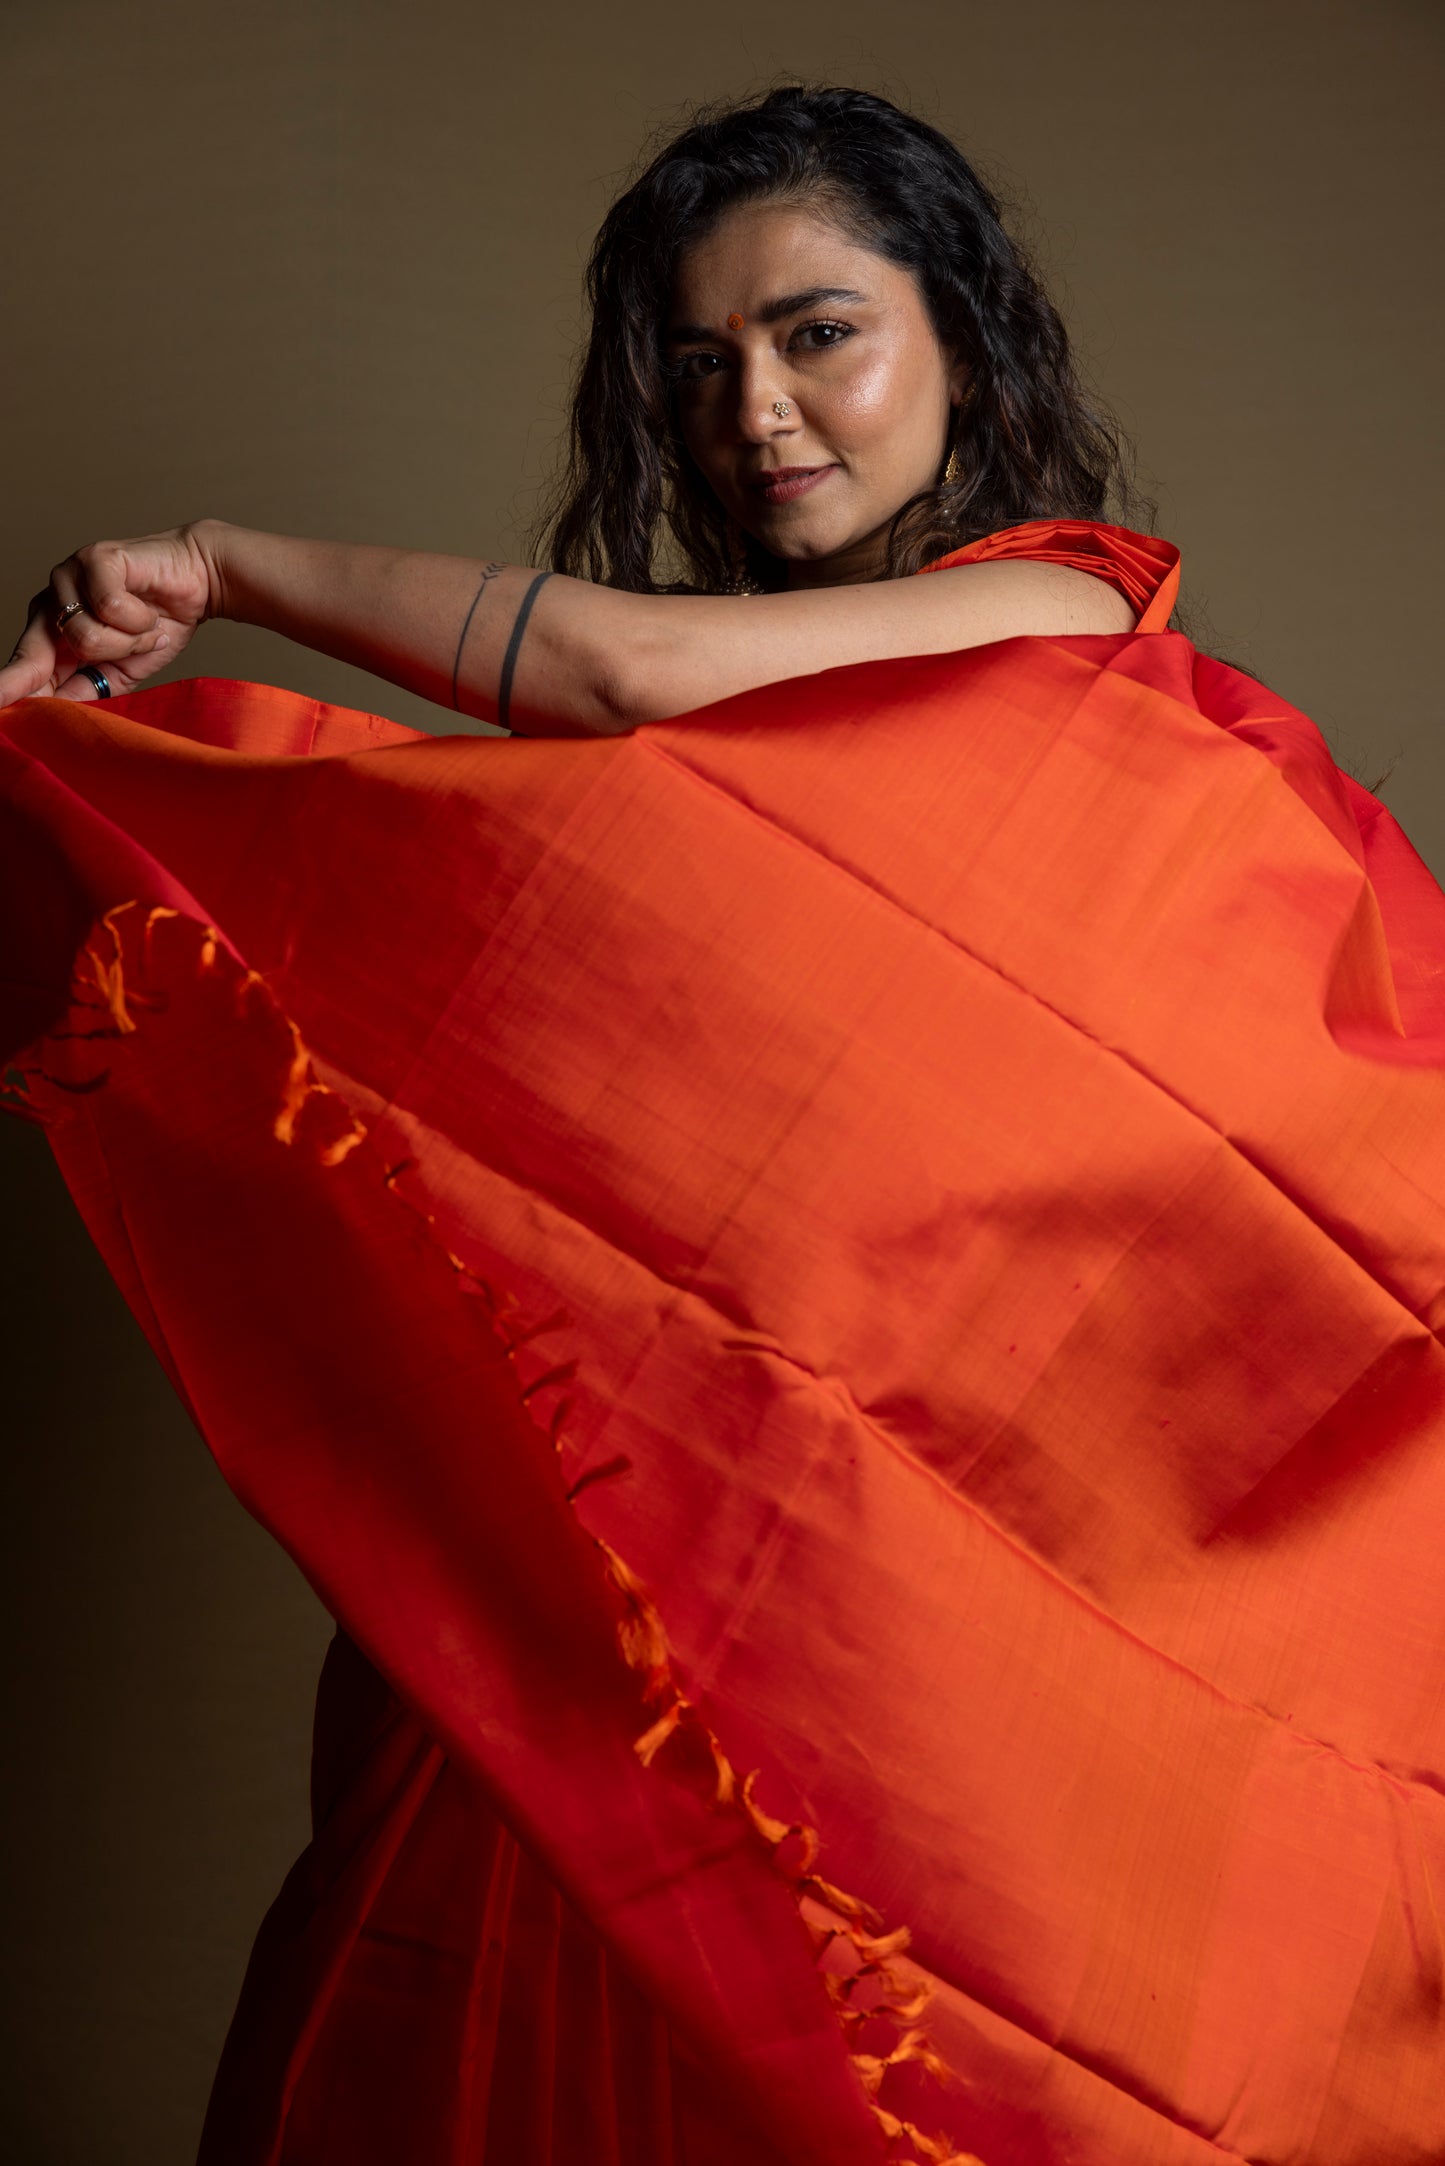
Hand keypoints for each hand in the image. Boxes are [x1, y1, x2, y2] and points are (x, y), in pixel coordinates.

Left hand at [0, 520, 221, 708]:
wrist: (198, 582)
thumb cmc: (159, 625)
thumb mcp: (120, 672)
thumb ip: (86, 690)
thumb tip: (56, 718)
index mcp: (52, 630)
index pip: (25, 665)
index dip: (10, 686)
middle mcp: (52, 601)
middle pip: (40, 653)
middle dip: (53, 673)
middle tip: (89, 674)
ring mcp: (68, 576)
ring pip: (85, 637)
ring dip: (127, 642)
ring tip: (145, 630)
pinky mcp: (94, 558)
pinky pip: (110, 608)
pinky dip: (140, 620)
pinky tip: (150, 610)